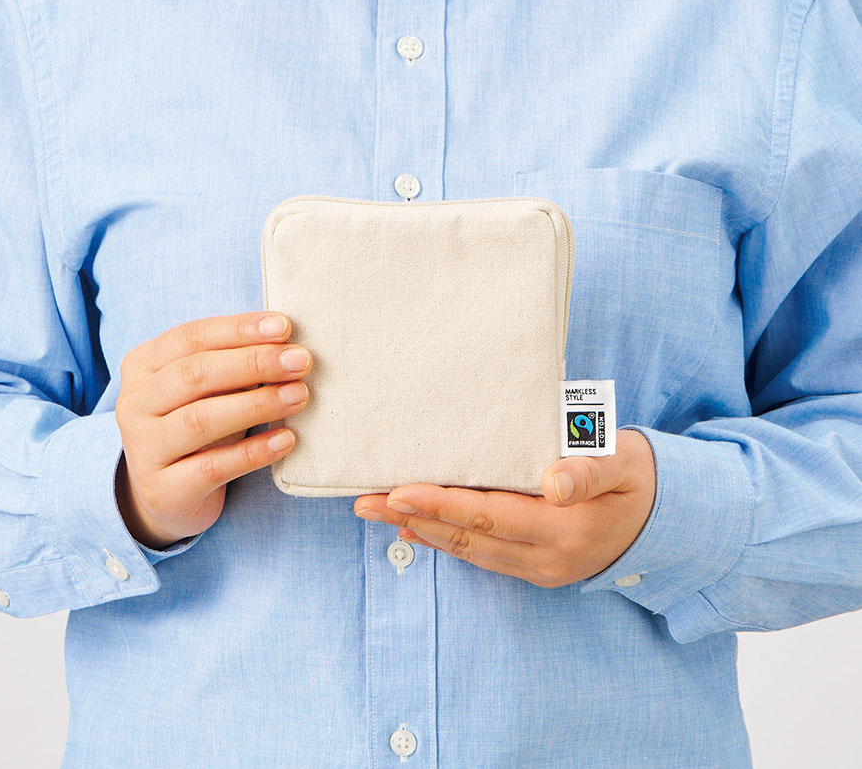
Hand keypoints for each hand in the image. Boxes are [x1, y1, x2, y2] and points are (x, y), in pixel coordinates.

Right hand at [114, 310, 311, 549]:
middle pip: (195, 374)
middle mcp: (134, 404)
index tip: (285, 326)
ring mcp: (143, 449)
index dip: (239, 329)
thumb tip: (289, 346)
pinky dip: (254, 452)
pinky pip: (213, 467)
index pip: (192, 337)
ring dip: (257, 404)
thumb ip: (236, 363)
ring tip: (299, 395)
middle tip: (300, 360)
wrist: (169, 495)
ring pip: (200, 420)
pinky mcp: (164, 491)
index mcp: (143, 365)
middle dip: (254, 363)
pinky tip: (286, 440)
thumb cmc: (199, 424)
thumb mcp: (210, 388)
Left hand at [353, 429, 655, 587]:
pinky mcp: (538, 569)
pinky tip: (419, 527)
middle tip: (365, 501)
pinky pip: (483, 557)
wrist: (668, 519)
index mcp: (567, 528)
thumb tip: (552, 483)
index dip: (441, 504)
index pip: (490, 515)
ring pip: (470, 550)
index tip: (397, 491)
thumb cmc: (641, 476)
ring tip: (378, 511)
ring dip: (422, 529)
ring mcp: (542, 569)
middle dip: (413, 517)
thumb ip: (589, 471)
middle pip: (468, 537)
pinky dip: (448, 541)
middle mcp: (549, 557)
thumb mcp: (625, 462)